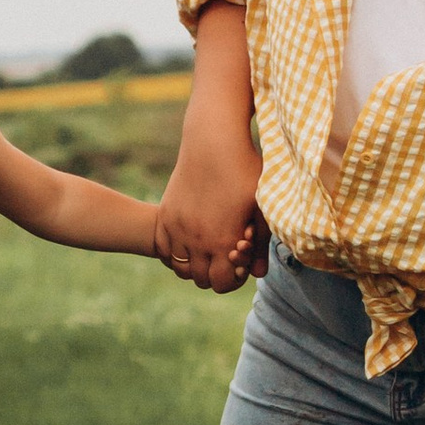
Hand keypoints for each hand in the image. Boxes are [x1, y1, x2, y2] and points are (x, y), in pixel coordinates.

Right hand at [157, 153, 264, 291]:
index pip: (222, 283)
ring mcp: (177, 228)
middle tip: (225, 256)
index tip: (240, 261)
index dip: (233, 278)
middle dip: (215, 274)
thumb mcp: (260, 207)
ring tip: (208, 250)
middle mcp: (196, 240)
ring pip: (180, 267)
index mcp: (223, 241)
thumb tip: (259, 273)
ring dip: (195, 265)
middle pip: (201, 279)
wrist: (212, 142)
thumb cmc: (244, 170)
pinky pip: (164, 249)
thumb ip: (260, 244)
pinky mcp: (164, 216)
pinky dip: (175, 252)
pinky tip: (189, 241)